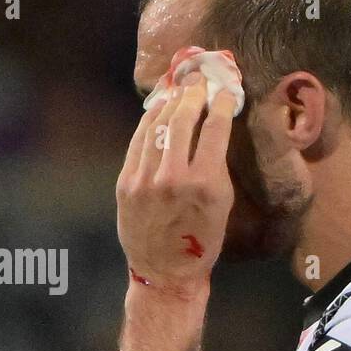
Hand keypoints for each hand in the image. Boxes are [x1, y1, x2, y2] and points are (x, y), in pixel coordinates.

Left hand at [115, 74, 236, 297]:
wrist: (165, 271)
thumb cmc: (202, 240)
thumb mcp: (223, 203)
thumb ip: (216, 163)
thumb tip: (214, 124)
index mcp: (205, 183)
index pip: (214, 127)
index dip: (221, 102)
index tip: (225, 90)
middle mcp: (173, 177)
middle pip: (183, 120)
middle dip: (193, 94)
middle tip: (199, 79)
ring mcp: (145, 179)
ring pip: (158, 127)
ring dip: (170, 103)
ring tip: (179, 89)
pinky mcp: (125, 182)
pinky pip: (138, 142)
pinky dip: (148, 121)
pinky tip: (158, 110)